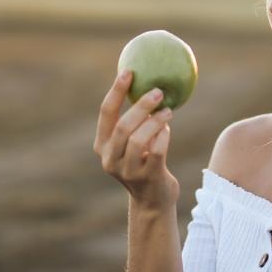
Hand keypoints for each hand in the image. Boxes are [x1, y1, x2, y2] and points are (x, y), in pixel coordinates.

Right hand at [94, 70, 179, 211]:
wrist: (153, 200)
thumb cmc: (144, 162)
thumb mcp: (132, 142)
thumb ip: (135, 121)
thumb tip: (149, 84)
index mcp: (102, 145)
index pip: (106, 113)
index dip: (116, 91)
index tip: (128, 72)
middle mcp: (110, 158)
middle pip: (123, 126)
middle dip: (141, 106)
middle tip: (158, 92)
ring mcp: (127, 171)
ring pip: (139, 139)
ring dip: (155, 122)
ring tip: (168, 112)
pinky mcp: (147, 178)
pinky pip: (157, 151)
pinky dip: (164, 137)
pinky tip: (168, 129)